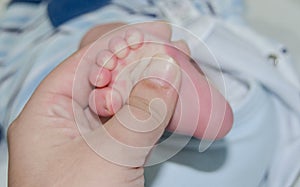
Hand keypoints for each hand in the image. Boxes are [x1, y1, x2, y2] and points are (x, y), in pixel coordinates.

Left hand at [7, 41, 180, 186]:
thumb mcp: (108, 157)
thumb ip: (140, 113)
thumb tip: (166, 72)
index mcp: (47, 114)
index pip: (84, 63)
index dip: (120, 44)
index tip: (153, 34)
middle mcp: (66, 121)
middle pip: (104, 78)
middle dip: (138, 61)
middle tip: (169, 47)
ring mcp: (90, 138)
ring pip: (122, 99)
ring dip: (149, 84)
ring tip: (175, 67)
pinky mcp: (110, 153)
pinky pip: (132, 121)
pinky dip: (152, 109)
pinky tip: (169, 97)